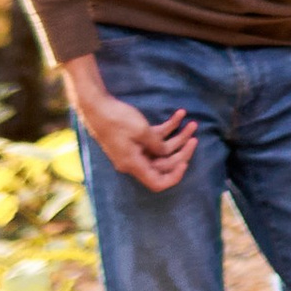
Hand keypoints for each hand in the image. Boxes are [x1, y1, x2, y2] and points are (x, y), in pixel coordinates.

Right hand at [66, 59, 196, 193]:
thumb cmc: (117, 119)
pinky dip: (168, 128)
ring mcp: (135, 150)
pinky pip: (155, 137)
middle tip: (195, 137)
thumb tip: (165, 153)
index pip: (157, 183)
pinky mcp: (134, 138)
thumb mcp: (141, 131)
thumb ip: (157, 145)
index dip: (174, 177)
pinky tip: (180, 114)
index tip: (186, 162)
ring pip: (162, 149)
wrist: (96, 107)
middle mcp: (135, 161)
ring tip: (193, 123)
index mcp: (134, 165)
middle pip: (164, 164)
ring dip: (178, 136)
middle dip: (181, 151)